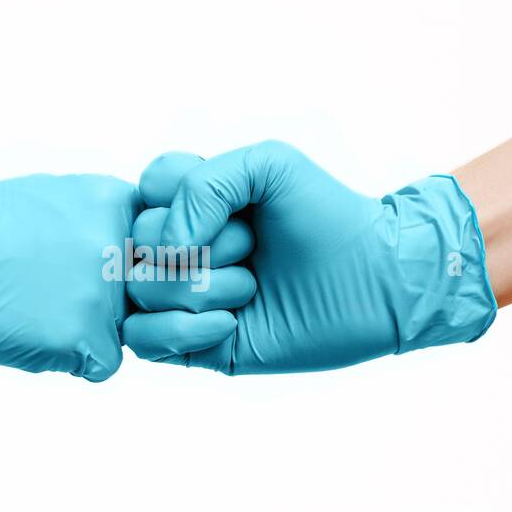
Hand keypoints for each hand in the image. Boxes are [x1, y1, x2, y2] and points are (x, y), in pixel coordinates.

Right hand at [0, 143, 141, 380]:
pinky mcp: (84, 336)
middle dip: (111, 301)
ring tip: (35, 305)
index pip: (160, 250)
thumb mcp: (61, 197)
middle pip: (148, 294)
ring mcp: (105, 293)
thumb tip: (144, 254)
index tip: (76, 260)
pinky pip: (102, 366)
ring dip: (87, 330)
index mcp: (119, 202)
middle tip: (50, 287)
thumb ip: (109, 222)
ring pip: (127, 333)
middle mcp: (122, 245)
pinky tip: (28, 330)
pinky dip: (68, 360)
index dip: (125, 265)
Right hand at [122, 140, 496, 373]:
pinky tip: (231, 324)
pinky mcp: (193, 346)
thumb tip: (164, 249)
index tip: (233, 210)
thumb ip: (202, 183)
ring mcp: (183, 299)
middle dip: (200, 248)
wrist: (375, 280)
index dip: (180, 202)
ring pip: (137, 292)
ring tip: (251, 289)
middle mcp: (181, 250)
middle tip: (252, 252)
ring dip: (199, 290)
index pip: (143, 195)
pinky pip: (144, 341)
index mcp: (192, 204)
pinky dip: (184, 330)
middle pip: (136, 244)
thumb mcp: (268, 165)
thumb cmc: (327, 215)